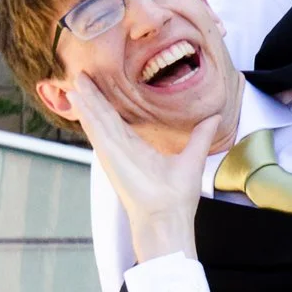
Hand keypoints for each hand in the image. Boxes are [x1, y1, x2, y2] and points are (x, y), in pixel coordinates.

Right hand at [67, 74, 219, 261]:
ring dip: (87, 99)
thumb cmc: (176, 197)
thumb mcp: (192, 158)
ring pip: (97, 119)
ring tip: (77, 79)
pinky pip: (96, 130)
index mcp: (137, 149)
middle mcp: (121, 149)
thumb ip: (200, 137)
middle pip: (103, 115)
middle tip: (82, 74)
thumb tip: (214, 118)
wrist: (167, 218)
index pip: (119, 120)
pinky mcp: (111, 156)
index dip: (109, 103)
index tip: (102, 85)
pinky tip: (78, 97)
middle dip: (93, 95)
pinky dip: (87, 113)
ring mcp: (113, 152)